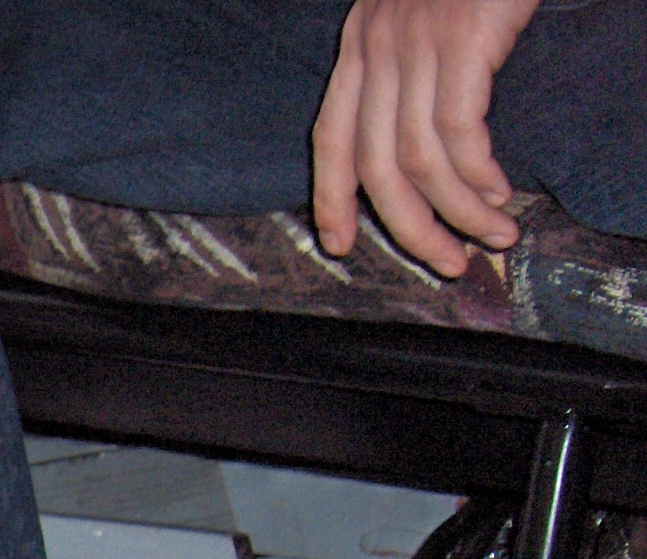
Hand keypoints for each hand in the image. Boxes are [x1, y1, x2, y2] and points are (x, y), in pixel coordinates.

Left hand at [312, 0, 538, 275]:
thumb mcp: (418, 18)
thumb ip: (407, 70)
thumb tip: (424, 140)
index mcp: (358, 47)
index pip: (329, 139)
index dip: (331, 199)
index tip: (340, 244)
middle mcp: (376, 51)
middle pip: (373, 168)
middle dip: (409, 228)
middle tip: (447, 262)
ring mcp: (416, 47)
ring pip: (417, 164)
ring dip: (458, 214)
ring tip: (491, 237)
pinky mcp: (461, 46)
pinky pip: (458, 137)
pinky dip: (478, 177)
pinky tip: (500, 193)